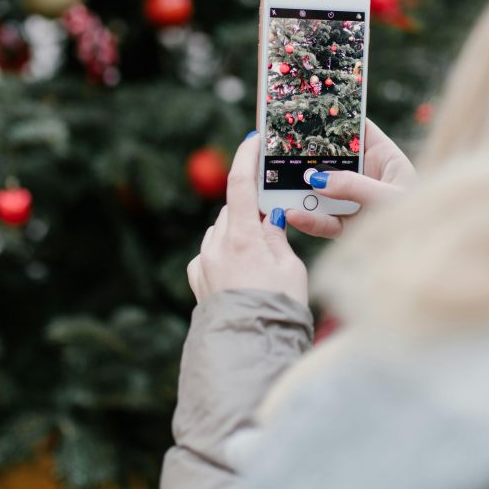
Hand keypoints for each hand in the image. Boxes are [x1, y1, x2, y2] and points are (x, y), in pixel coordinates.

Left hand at [186, 133, 307, 305]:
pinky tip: (240, 271)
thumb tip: (269, 218)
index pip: (240, 184)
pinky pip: (210, 253)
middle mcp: (217, 246)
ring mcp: (204, 263)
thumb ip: (277, 237)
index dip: (245, 158)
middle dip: (250, 210)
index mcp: (242, 237)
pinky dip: (224, 252)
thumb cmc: (277, 309)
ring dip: (237, 232)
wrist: (249, 347)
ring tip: (261, 257)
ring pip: (220, 231)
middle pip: (232, 210)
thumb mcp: (290, 268)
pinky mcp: (198, 279)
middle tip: (272, 220)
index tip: (252, 141)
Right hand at [284, 119, 415, 238]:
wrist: (426, 258)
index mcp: (386, 160)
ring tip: (278, 186)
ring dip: (301, 189)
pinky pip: (325, 221)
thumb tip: (317, 179)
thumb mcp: (389, 198)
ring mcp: (357, 203)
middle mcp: (369, 178)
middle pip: (333, 160)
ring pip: (324, 191)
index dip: (336, 119)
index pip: (358, 131)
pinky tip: (293, 215)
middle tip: (277, 148)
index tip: (307, 110)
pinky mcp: (349, 227)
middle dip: (307, 156)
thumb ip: (354, 186)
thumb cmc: (420, 221)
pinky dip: (308, 219)